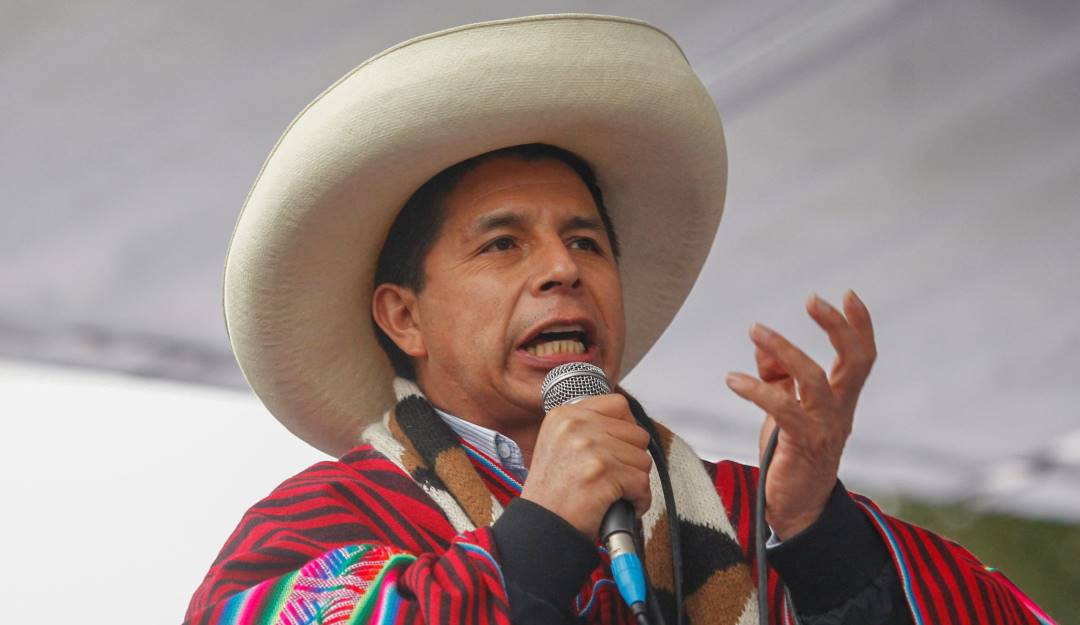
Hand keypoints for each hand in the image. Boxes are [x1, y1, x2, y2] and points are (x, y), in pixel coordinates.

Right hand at [520, 394, 652, 537]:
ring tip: (615, 493)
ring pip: (642, 460)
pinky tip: (622, 506)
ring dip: (635, 482)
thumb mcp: (558, 444)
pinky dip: (639, 500)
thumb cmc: (552, 494)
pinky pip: (642, 484)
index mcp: (564, 415)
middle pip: (636, 434)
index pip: (618, 405)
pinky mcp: (602, 473)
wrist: (540, 528)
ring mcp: (589, 448)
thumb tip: (627, 424)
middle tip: (614, 477)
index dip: (626, 429)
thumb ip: (588, 427)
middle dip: (631, 460)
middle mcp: (575, 425)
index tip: (618, 448)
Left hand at [725, 290, 876, 539]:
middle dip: (837, 326)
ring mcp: (825, 427)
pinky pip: (783, 408)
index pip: (862, 356)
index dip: (859, 325)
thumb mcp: (785, 408)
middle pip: (854, 361)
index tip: (848, 294)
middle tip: (812, 299)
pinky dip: (756, 390)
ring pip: (814, 379)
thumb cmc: (790, 452)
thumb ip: (776, 374)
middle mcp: (841, 410)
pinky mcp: (802, 444)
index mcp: (842, 399)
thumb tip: (760, 341)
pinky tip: (732, 379)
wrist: (795, 507)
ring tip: (754, 329)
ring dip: (784, 348)